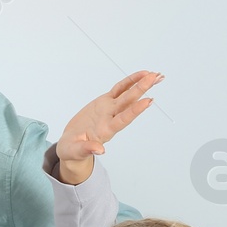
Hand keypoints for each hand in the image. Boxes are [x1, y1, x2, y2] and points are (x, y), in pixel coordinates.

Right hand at [54, 70, 162, 184]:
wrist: (71, 144)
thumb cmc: (73, 149)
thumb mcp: (76, 151)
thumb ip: (87, 149)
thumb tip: (100, 151)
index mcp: (105, 130)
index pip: (123, 119)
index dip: (135, 110)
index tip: (148, 101)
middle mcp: (111, 118)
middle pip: (129, 102)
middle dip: (142, 89)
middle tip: (155, 78)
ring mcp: (109, 109)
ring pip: (127, 94)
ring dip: (140, 84)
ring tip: (154, 74)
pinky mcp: (104, 102)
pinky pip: (119, 89)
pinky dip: (129, 82)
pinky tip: (141, 75)